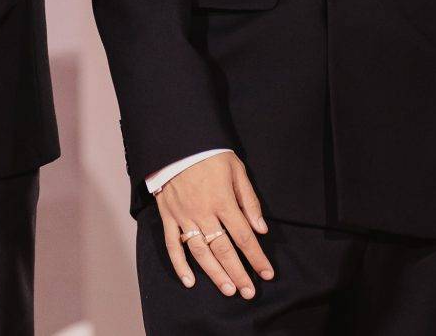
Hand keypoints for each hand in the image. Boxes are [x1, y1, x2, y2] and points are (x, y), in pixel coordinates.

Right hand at [155, 153, 271, 299]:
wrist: (175, 143)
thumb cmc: (208, 155)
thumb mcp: (236, 170)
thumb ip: (249, 200)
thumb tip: (261, 229)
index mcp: (223, 201)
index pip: (244, 237)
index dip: (257, 258)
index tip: (267, 274)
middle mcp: (203, 212)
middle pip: (223, 249)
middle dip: (238, 273)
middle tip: (248, 292)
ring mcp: (183, 215)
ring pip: (200, 250)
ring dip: (214, 273)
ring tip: (227, 289)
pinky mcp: (168, 215)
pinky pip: (172, 243)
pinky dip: (179, 263)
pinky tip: (189, 280)